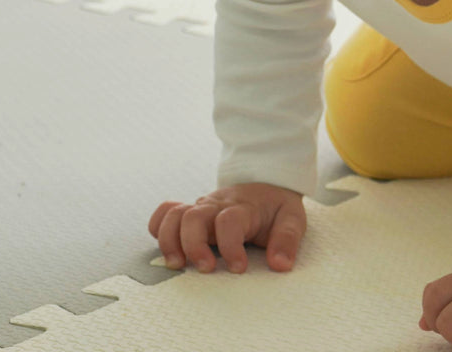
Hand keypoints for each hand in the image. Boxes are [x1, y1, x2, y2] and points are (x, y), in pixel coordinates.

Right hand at [148, 182, 305, 274]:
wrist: (267, 184)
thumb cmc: (276, 207)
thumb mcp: (292, 219)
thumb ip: (287, 240)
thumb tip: (280, 265)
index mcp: (243, 207)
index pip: (229, 220)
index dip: (230, 246)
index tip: (238, 268)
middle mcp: (218, 205)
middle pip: (194, 216)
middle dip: (194, 244)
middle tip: (206, 268)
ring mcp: (202, 207)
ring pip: (175, 214)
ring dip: (170, 240)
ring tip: (177, 265)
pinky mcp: (191, 212)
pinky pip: (166, 211)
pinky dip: (159, 226)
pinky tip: (167, 247)